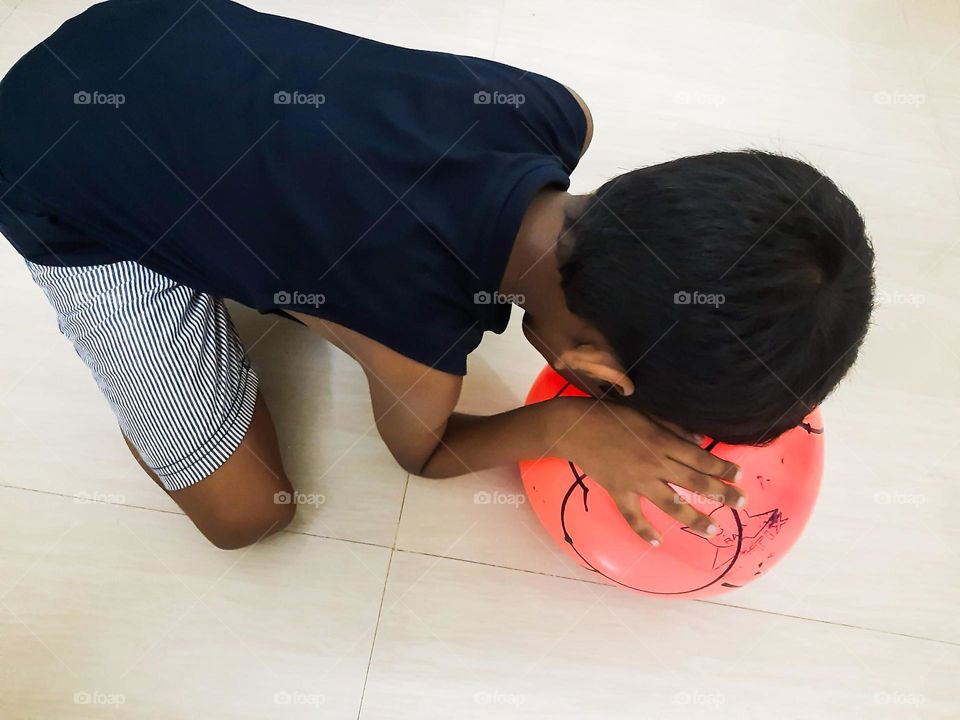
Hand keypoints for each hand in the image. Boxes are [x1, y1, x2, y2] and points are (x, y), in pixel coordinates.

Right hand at [550, 397, 745, 546]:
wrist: (576, 427)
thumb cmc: (613, 415)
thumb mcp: (647, 415)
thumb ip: (674, 429)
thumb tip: (699, 441)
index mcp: (663, 442)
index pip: (700, 458)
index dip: (722, 468)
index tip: (740, 476)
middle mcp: (654, 464)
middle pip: (694, 482)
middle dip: (721, 494)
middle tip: (741, 503)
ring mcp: (636, 481)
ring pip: (671, 504)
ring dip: (694, 518)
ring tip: (713, 529)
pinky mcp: (619, 491)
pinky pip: (633, 516)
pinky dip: (644, 531)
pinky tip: (658, 542)